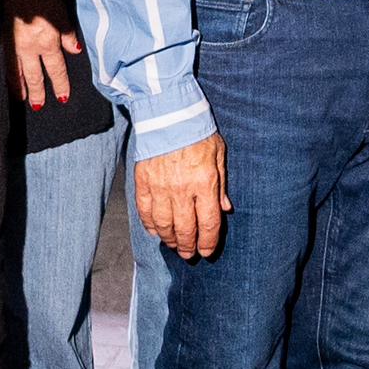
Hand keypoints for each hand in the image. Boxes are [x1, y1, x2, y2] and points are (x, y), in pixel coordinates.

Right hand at [8, 0, 82, 108]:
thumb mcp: (62, 14)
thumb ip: (68, 35)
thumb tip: (75, 51)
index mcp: (47, 42)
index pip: (55, 69)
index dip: (60, 84)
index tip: (62, 97)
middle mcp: (30, 48)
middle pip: (35, 76)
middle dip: (38, 92)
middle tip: (39, 107)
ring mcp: (15, 44)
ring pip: (18, 72)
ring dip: (20, 87)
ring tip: (21, 99)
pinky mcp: (6, 38)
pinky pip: (8, 62)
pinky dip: (10, 74)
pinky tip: (10, 78)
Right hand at [136, 134, 228, 260]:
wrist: (168, 114)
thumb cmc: (197, 132)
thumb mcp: (218, 156)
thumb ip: (221, 185)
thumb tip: (225, 209)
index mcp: (204, 184)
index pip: (207, 223)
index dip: (207, 242)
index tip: (207, 252)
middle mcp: (181, 190)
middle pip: (185, 229)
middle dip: (188, 247)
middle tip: (189, 254)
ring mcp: (160, 188)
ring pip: (163, 225)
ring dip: (170, 240)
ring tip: (174, 245)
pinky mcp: (143, 182)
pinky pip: (145, 212)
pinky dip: (150, 225)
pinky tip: (155, 232)